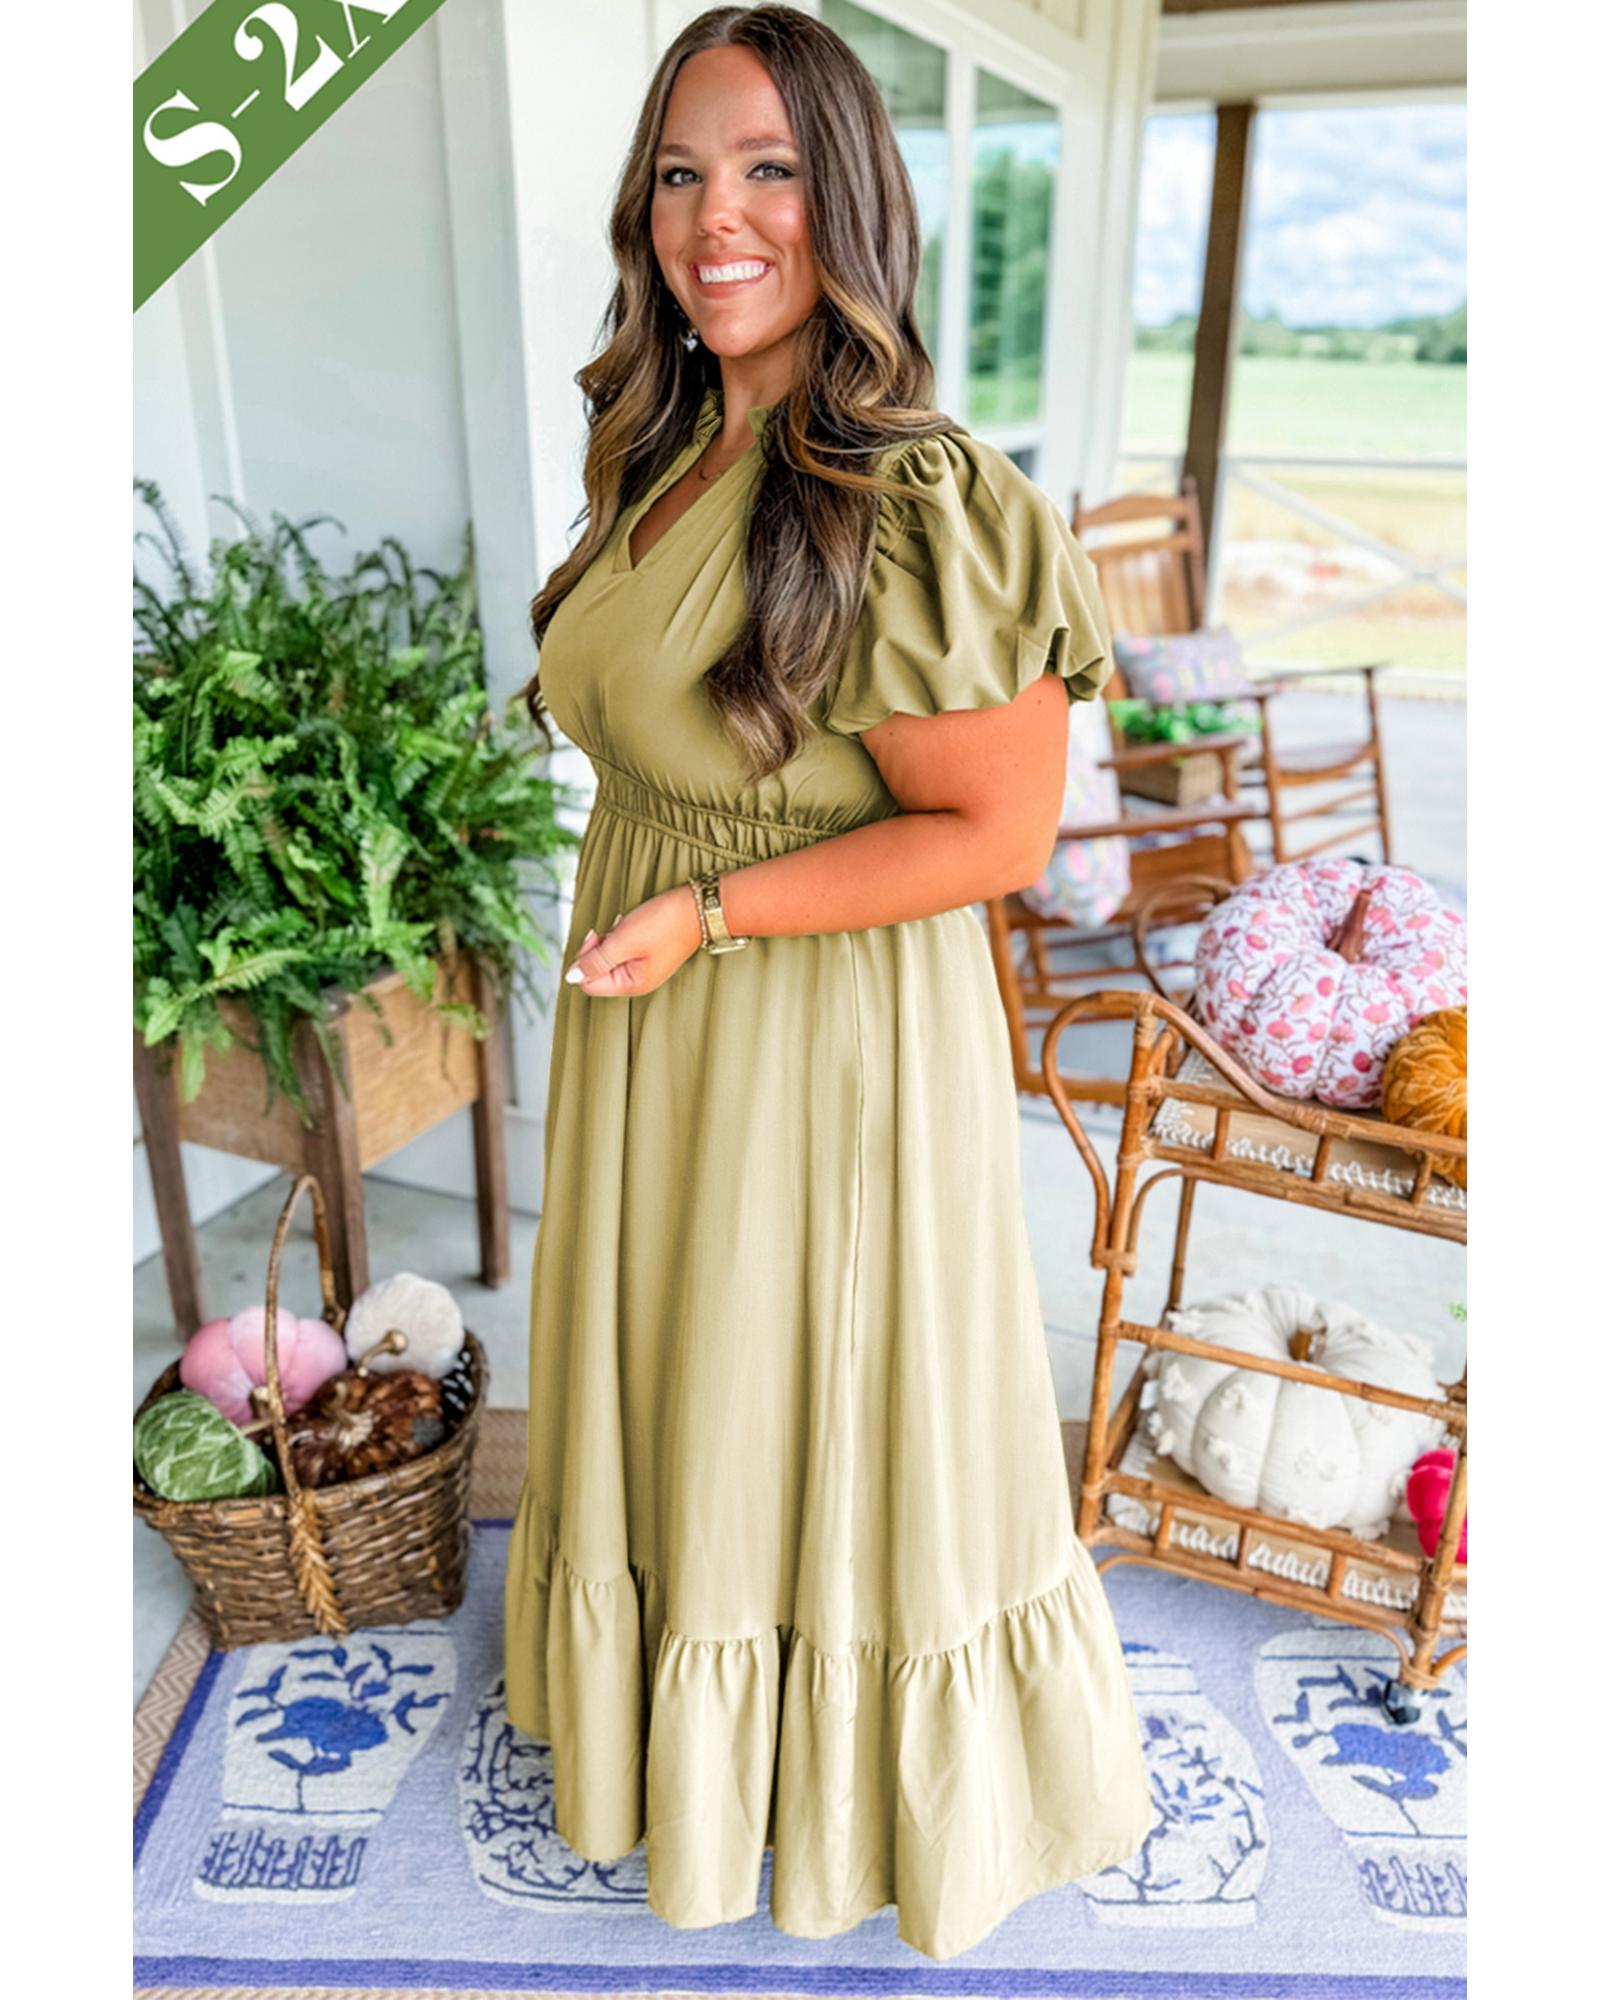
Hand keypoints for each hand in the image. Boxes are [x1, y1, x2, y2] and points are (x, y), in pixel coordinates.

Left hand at [562, 883, 704, 996]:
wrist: (698, 907)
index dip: (585, 959)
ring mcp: (644, 968)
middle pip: (598, 972)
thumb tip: (571, 977)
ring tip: (627, 924)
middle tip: (613, 927)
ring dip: (611, 939)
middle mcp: (637, 981)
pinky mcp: (649, 955)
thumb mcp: (624, 940)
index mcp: (632, 984)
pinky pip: (623, 950)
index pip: (588, 983)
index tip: (596, 936)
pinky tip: (633, 924)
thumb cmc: (664, 923)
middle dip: (599, 947)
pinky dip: (622, 936)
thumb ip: (596, 960)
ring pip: (610, 958)